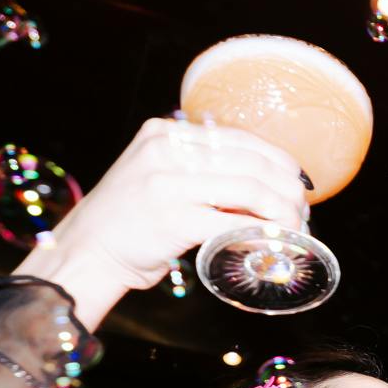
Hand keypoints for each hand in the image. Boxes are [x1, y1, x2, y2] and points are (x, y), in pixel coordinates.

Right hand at [35, 117, 306, 316]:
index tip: (296, 182)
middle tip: (302, 212)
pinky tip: (272, 245)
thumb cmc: (127, 224)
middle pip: (252, 160)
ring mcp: (167, 183)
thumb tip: (263, 188)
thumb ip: (202, 176)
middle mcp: (165, 150)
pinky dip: (260, 235)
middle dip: (287, 188)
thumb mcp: (159, 180)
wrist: (84, 254)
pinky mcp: (172, 219)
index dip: (277, 160)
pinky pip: (232, 224)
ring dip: (282, 211)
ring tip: (294, 230)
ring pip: (250, 189)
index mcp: (164, 134)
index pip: (239, 138)